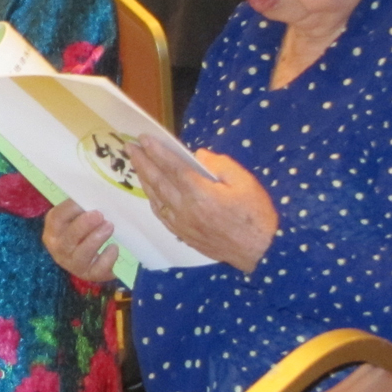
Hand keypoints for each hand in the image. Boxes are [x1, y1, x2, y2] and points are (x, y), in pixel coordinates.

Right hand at [42, 200, 119, 282]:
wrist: (91, 259)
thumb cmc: (84, 230)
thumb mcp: (77, 217)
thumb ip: (81, 207)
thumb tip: (95, 190)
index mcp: (53, 230)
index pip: (57, 218)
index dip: (71, 208)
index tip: (86, 199)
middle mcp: (58, 248)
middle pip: (68, 238)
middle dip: (84, 225)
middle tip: (99, 214)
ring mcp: (73, 264)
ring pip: (82, 254)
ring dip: (96, 239)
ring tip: (109, 226)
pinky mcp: (90, 275)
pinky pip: (98, 268)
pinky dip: (107, 258)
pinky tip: (114, 248)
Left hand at [129, 136, 278, 273]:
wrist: (261, 252)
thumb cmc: (256, 215)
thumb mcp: (245, 182)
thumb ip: (220, 164)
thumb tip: (197, 156)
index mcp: (201, 193)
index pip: (172, 167)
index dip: (156, 152)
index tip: (143, 139)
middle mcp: (186, 208)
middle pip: (158, 181)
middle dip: (143, 162)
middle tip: (130, 147)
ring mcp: (182, 224)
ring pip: (156, 198)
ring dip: (144, 179)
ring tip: (136, 164)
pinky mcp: (183, 235)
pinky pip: (161, 214)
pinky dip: (152, 199)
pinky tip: (149, 190)